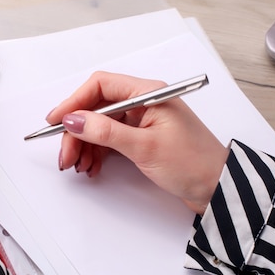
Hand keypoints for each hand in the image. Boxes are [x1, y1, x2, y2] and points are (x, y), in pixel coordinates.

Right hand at [46, 71, 228, 214]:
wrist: (218, 189)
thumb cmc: (193, 163)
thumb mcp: (145, 147)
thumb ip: (106, 131)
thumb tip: (73, 119)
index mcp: (148, 93)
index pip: (100, 86)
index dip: (74, 102)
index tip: (56, 121)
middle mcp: (143, 103)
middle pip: (96, 108)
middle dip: (77, 132)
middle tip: (66, 157)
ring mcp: (142, 121)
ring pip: (100, 126)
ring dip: (85, 145)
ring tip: (78, 166)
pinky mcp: (141, 139)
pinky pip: (109, 140)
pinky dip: (97, 153)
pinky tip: (92, 167)